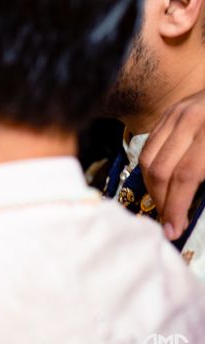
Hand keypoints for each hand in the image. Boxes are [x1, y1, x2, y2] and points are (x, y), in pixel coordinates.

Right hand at [140, 90, 204, 239]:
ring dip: (152, 189)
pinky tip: (161, 185)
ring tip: (164, 207)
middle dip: (161, 202)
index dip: (177, 207)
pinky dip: (151, 170)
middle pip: (161, 169)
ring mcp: (175, 113)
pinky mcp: (169, 113)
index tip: (175, 230)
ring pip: (148, 159)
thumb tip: (194, 208)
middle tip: (167, 224)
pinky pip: (149, 146)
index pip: (184, 175)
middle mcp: (189, 120)